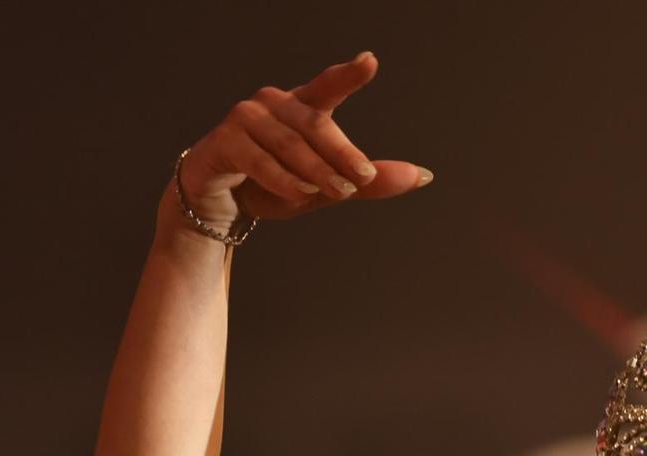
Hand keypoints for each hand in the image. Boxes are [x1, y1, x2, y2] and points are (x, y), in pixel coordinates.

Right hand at [173, 51, 432, 231]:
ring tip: (335, 191)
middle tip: (362, 179)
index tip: (370, 62)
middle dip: (342, 154)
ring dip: (316, 171)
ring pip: (291, 146)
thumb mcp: (327, 187)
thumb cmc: (276, 185)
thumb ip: (369, 181)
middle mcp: (274, 104)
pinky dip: (284, 179)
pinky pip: (259, 160)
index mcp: (302, 108)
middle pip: (317, 125)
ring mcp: (245, 118)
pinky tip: (302, 193)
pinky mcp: (223, 140)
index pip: (328, 87)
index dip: (348, 75)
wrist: (223, 203)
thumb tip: (422, 175)